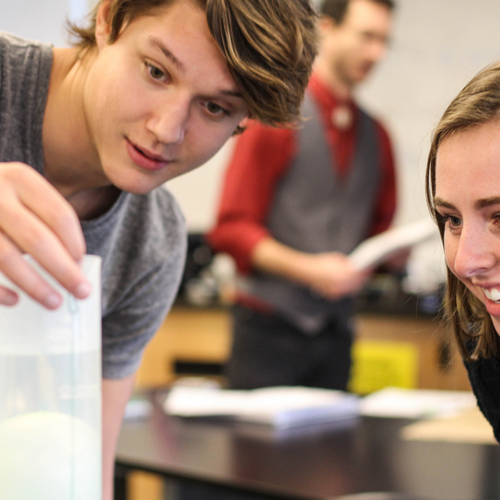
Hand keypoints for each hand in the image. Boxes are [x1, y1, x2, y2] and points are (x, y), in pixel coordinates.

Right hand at [0, 162, 90, 307]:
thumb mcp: (21, 192)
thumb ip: (44, 219)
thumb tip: (73, 265)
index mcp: (21, 179)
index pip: (60, 216)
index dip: (75, 244)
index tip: (81, 264)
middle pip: (38, 239)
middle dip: (63, 270)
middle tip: (81, 291)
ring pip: (7, 257)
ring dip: (35, 285)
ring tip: (54, 301)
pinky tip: (14, 299)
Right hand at [306, 252, 370, 299]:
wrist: (306, 271)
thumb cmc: (321, 263)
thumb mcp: (336, 258)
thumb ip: (347, 263)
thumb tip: (356, 266)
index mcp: (344, 273)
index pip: (360, 273)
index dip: (366, 270)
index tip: (370, 267)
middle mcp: (342, 284)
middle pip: (358, 283)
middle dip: (362, 278)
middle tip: (366, 273)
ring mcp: (337, 291)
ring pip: (351, 289)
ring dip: (356, 284)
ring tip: (359, 278)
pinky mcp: (332, 296)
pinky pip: (344, 292)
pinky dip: (347, 288)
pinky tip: (349, 283)